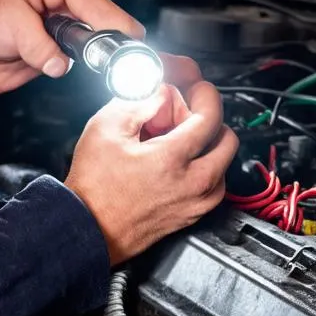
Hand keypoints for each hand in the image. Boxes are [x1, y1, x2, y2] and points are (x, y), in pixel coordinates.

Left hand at [0, 0, 141, 110]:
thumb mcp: (8, 21)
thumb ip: (40, 44)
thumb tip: (61, 64)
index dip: (110, 18)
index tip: (125, 39)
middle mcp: (59, 4)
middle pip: (101, 20)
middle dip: (106, 39)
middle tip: (115, 61)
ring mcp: (55, 31)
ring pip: (90, 46)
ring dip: (88, 57)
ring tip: (84, 64)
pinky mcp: (48, 56)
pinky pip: (71, 65)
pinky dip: (71, 70)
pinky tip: (60, 69)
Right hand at [64, 55, 237, 264]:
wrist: (88, 227)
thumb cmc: (93, 188)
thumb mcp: (106, 128)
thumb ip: (138, 101)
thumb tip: (160, 92)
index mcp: (173, 159)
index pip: (211, 115)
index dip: (206, 94)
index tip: (197, 89)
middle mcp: (193, 184)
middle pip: (228, 139)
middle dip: (210, 119)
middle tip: (187, 113)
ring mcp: (196, 203)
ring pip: (224, 163)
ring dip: (209, 144)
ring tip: (180, 139)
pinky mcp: (192, 215)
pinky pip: (214, 184)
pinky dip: (204, 167)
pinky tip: (178, 162)